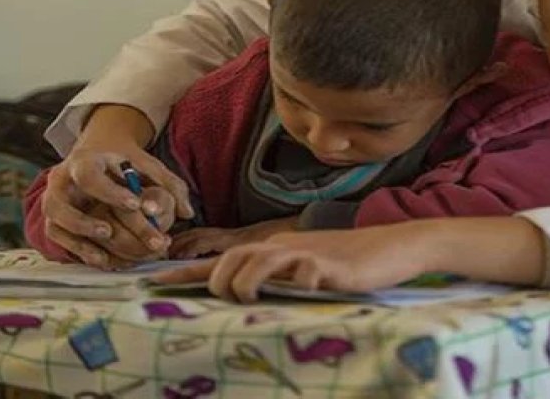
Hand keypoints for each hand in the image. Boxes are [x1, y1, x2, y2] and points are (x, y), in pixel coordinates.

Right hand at [40, 105, 191, 268]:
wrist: (101, 160)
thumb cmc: (127, 164)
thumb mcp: (148, 166)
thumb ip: (170, 185)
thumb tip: (187, 213)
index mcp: (85, 161)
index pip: (88, 175)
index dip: (109, 192)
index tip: (135, 205)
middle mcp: (61, 180)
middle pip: (58, 202)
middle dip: (83, 221)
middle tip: (110, 233)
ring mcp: (53, 202)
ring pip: (54, 223)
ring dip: (78, 238)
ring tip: (106, 252)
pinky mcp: (54, 220)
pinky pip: (58, 238)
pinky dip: (78, 250)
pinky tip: (103, 260)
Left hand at [152, 217, 548, 302]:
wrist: (398, 246)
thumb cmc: (354, 263)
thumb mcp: (311, 270)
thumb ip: (282, 280)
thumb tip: (252, 299)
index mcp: (275, 249)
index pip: (222, 259)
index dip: (186, 273)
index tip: (151, 284)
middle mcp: (283, 247)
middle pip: (230, 260)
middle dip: (216, 283)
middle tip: (225, 303)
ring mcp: (305, 255)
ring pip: (254, 264)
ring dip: (242, 285)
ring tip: (249, 301)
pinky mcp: (328, 266)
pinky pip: (298, 274)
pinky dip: (288, 285)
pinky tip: (297, 293)